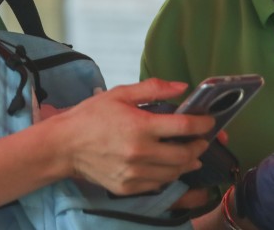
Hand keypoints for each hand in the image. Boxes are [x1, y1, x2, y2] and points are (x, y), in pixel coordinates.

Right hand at [53, 79, 213, 196]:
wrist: (64, 146)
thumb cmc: (91, 116)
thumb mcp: (120, 94)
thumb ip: (153, 89)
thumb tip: (182, 88)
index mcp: (140, 126)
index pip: (184, 127)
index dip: (203, 124)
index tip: (209, 121)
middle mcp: (140, 152)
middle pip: (185, 154)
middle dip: (199, 146)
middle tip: (202, 139)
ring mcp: (135, 173)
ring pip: (175, 172)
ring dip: (187, 162)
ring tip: (190, 153)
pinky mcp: (129, 187)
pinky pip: (159, 183)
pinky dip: (169, 174)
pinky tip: (168, 165)